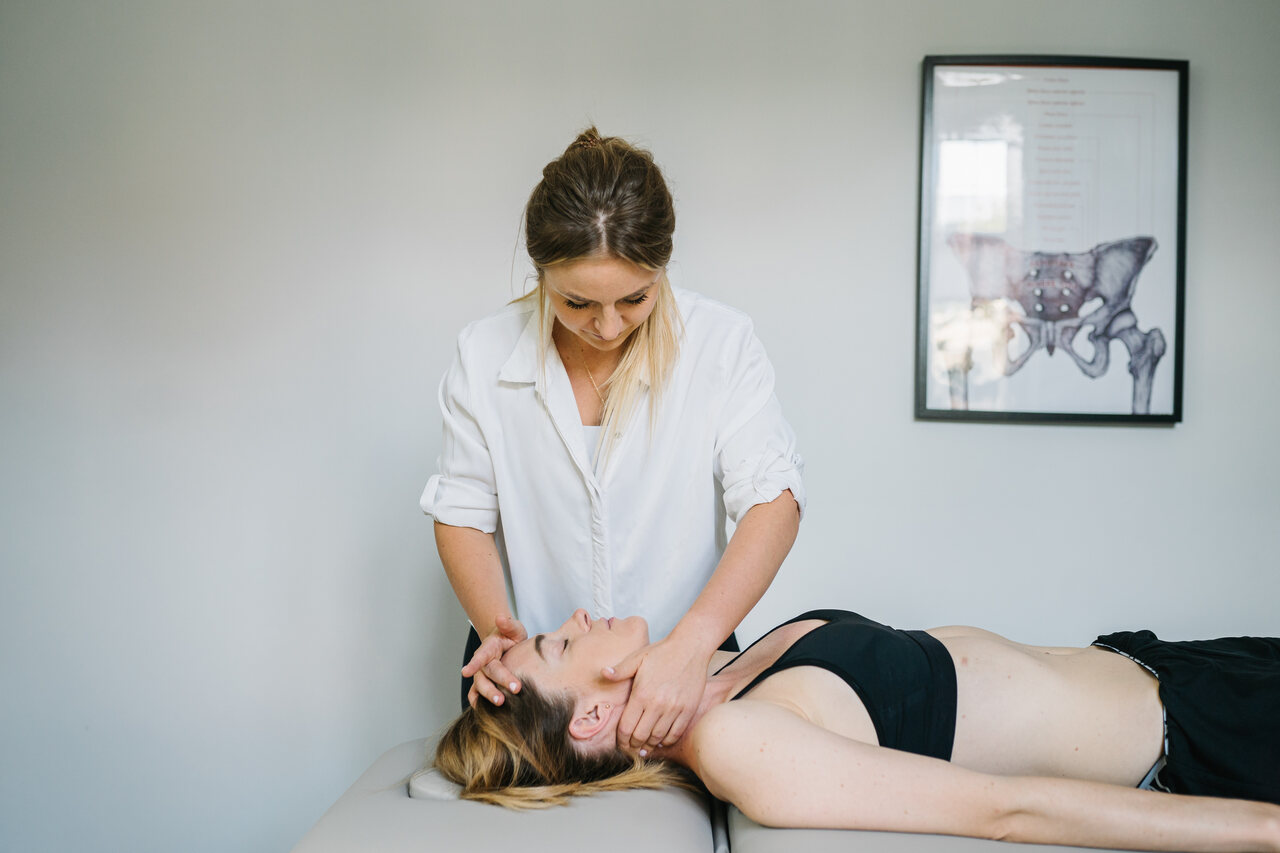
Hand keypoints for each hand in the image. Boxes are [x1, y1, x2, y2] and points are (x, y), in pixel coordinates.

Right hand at [462, 614, 526, 706]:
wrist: (506, 644)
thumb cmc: (510, 636)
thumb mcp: (513, 628)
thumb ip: (509, 624)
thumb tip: (501, 618)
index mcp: (488, 648)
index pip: (480, 656)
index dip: (473, 664)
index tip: (465, 672)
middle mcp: (482, 663)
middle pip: (486, 675)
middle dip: (494, 686)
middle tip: (506, 695)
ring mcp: (482, 675)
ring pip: (480, 687)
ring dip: (488, 696)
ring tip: (500, 705)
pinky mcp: (485, 684)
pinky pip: (477, 695)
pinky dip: (478, 704)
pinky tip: (485, 714)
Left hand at [602, 636, 710, 753]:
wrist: (691, 647)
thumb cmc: (663, 652)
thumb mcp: (638, 657)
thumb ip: (620, 670)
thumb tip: (603, 673)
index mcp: (641, 693)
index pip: (626, 727)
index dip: (621, 740)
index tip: (620, 743)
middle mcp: (657, 704)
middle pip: (640, 736)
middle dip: (633, 745)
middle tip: (630, 748)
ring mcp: (674, 708)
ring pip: (658, 737)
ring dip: (649, 746)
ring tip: (644, 748)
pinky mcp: (688, 710)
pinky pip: (676, 733)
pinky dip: (667, 741)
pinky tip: (661, 741)